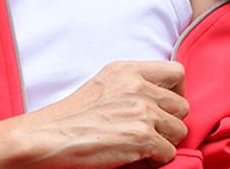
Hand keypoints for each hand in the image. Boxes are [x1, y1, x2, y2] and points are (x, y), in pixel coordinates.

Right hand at [0, 61, 188, 168]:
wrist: (47, 138)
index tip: (164, 108)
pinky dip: (156, 160)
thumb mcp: (104, 85)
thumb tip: (162, 99)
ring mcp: (142, 111)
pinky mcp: (142, 137)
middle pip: (181, 105)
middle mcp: (138, 86)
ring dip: (165, 142)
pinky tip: (135, 158)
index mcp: (128, 69)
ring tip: (141, 147)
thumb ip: (133, 85)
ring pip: (179, 130)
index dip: (176, 92)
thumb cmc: (70, 117)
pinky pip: (169, 152)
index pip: (177, 71)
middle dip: (170, 123)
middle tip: (151, 133)